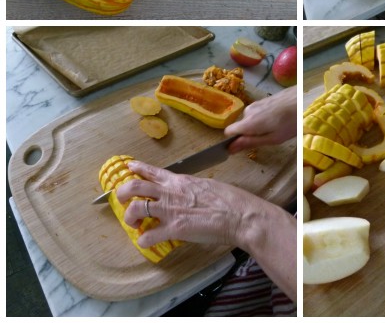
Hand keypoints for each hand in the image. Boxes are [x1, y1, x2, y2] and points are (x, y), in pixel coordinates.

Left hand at [116, 160, 296, 300]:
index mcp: (180, 181)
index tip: (128, 166)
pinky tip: (147, 241)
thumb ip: (191, 188)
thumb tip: (187, 193)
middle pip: (135, 186)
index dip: (138, 168)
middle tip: (122, 200)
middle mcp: (171, 192)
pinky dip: (144, 240)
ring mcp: (170, 210)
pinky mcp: (173, 229)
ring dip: (129, 218)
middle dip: (122, 193)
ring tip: (134, 224)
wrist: (238, 214)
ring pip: (135, 209)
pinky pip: (148, 236)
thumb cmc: (229, 199)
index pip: (153, 171)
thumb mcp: (207, 185)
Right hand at [224, 86, 295, 152]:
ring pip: (251, 119)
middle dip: (251, 133)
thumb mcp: (272, 139)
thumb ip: (249, 143)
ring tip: (278, 127)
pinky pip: (258, 112)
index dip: (234, 140)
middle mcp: (248, 111)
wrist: (304, 99)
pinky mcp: (263, 99)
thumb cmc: (290, 123)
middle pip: (241, 126)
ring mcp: (256, 103)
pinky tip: (280, 118)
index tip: (244, 146)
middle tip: (270, 137)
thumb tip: (230, 149)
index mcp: (248, 123)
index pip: (228, 132)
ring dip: (260, 125)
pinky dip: (265, 118)